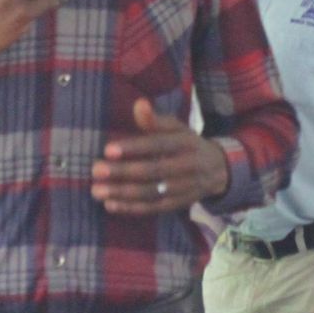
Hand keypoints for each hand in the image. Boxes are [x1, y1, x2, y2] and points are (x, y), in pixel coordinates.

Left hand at [92, 98, 231, 214]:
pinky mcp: (179, 204)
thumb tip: (138, 104)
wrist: (217, 170)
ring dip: (123, 193)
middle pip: (153, 170)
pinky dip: (132, 208)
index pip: (159, 145)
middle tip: (96, 170)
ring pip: (152, 192)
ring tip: (97, 191)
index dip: (134, 148)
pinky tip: (111, 205)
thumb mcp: (177, 128)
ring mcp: (185, 188)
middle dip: (123, 172)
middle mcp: (188, 166)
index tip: (108, 150)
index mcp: (186, 143)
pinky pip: (154, 208)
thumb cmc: (187, 144)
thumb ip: (155, 120)